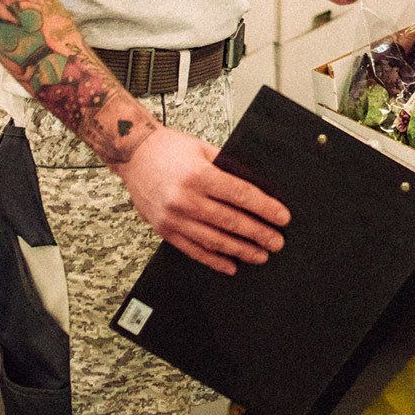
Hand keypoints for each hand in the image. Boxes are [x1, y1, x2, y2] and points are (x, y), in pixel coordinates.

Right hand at [117, 127, 290, 274]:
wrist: (133, 155)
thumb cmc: (169, 149)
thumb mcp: (203, 149)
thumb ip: (228, 167)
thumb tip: (258, 187)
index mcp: (198, 175)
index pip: (240, 195)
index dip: (265, 208)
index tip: (282, 217)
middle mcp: (185, 198)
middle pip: (230, 221)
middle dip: (258, 234)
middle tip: (277, 242)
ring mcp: (173, 217)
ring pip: (214, 240)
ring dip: (241, 250)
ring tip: (260, 255)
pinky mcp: (164, 230)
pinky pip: (193, 250)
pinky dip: (214, 260)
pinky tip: (230, 265)